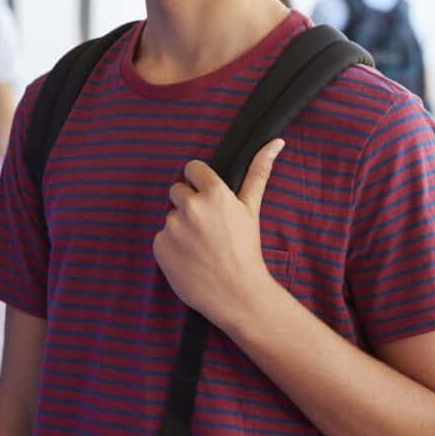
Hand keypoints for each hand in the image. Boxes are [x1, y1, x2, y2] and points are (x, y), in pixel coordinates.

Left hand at [152, 139, 285, 331]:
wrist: (237, 294)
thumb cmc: (246, 249)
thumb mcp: (251, 208)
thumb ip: (259, 171)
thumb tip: (275, 141)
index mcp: (213, 193)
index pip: (191, 169)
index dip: (199, 182)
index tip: (207, 197)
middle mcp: (190, 206)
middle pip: (177, 190)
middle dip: (188, 204)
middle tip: (206, 227)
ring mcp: (173, 227)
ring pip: (170, 216)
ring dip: (180, 226)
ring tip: (200, 246)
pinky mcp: (159, 245)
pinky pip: (161, 237)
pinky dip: (171, 246)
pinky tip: (188, 257)